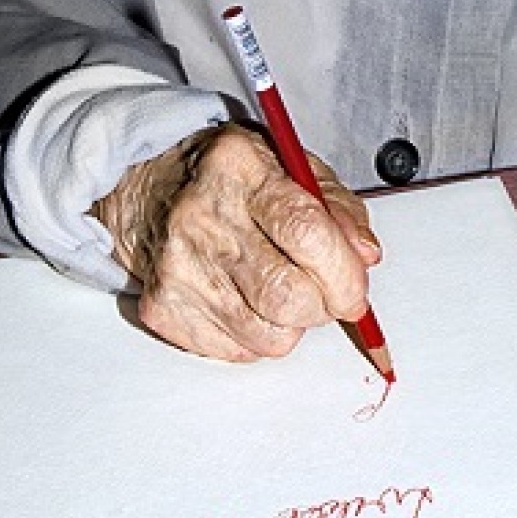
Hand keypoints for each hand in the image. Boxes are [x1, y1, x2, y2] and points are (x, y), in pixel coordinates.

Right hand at [90, 123, 379, 361]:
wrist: (153, 191)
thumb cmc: (231, 179)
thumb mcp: (292, 166)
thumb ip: (338, 208)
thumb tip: (364, 256)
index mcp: (240, 168)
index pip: (306, 231)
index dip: (343, 273)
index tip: (355, 291)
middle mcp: (201, 216)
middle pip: (286, 295)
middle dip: (323, 307)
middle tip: (325, 295)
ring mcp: (177, 266)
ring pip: (267, 335)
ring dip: (291, 324)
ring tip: (281, 291)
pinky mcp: (162, 307)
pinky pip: (236, 350)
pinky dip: (255, 336)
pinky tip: (245, 298)